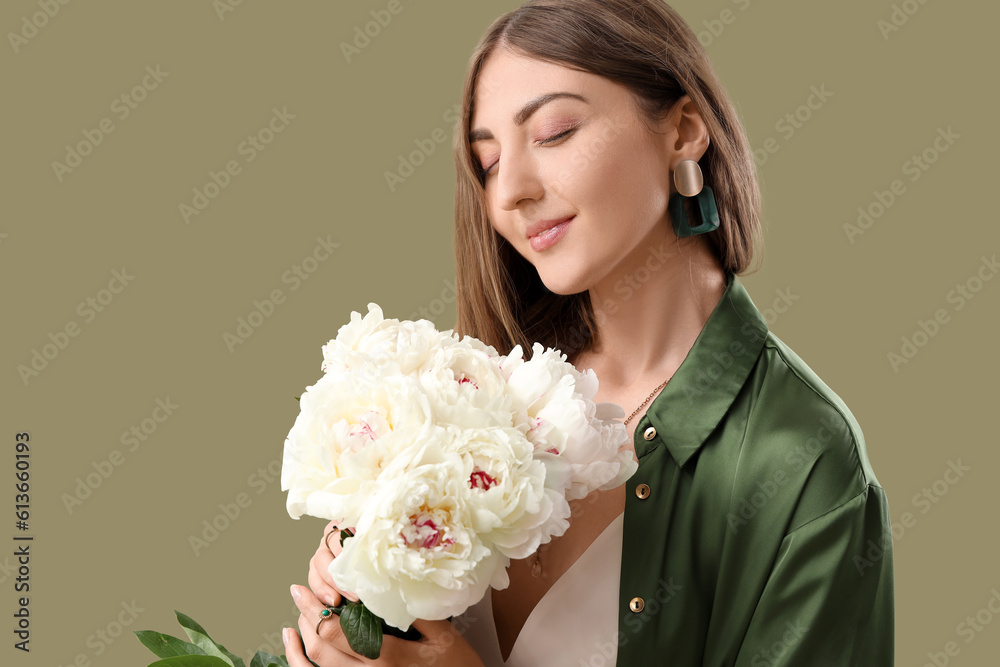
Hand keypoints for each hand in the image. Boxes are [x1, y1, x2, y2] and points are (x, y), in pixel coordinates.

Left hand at [286, 521, 483, 665]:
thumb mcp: (443, 635)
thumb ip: (413, 611)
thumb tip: (388, 583)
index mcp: (388, 658)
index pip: (338, 633)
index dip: (316, 609)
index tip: (306, 589)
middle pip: (321, 649)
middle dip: (305, 618)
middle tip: (298, 593)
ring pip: (319, 666)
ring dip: (304, 639)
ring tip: (300, 615)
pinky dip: (305, 664)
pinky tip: (297, 648)